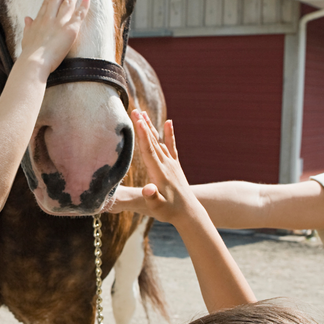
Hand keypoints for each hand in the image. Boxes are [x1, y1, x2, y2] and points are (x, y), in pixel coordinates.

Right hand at [18, 0, 89, 72]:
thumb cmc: (29, 54)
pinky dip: (83, 6)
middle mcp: (49, 18)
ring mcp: (60, 23)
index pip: (46, 3)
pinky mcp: (70, 30)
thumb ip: (28, 27)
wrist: (34, 62)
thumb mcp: (26, 38)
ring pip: (68, 3)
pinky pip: (79, 15)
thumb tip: (27, 18)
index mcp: (39, 21)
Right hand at [120, 111, 201, 225]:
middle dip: (143, 125)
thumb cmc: (169, 211)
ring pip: (158, 141)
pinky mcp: (175, 165)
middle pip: (152, 141)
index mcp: (159, 172)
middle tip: (135, 109)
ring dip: (150, 127)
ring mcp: (171, 163)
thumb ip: (152, 198)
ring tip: (142, 113)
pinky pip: (171, 146)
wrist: (188, 213)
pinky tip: (169, 122)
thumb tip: (147, 189)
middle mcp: (166, 164)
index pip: (148, 150)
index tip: (136, 120)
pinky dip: (169, 134)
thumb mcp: (158, 208)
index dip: (142, 134)